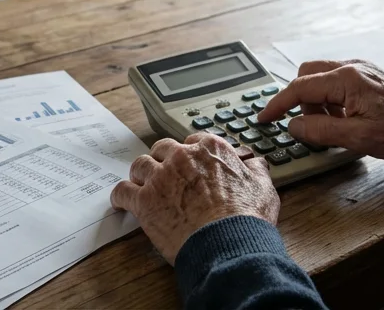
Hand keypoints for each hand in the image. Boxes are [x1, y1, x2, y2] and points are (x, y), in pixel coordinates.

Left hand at [110, 134, 278, 263]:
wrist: (228, 242)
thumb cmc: (247, 217)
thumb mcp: (263, 187)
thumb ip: (257, 170)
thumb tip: (256, 164)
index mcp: (210, 149)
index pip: (191, 141)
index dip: (188, 154)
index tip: (187, 164)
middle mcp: (182, 156)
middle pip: (162, 149)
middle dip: (162, 160)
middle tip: (163, 174)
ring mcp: (161, 177)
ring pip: (140, 165)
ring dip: (140, 175)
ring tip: (140, 185)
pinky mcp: (144, 200)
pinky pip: (122, 191)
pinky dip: (120, 196)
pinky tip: (120, 202)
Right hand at [256, 60, 383, 160]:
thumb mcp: (357, 139)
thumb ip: (320, 131)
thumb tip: (293, 126)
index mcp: (346, 79)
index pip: (299, 87)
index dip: (277, 104)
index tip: (264, 117)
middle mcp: (352, 67)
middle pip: (307, 76)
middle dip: (300, 102)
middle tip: (306, 126)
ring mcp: (362, 69)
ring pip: (322, 79)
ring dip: (318, 103)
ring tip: (334, 128)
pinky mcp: (369, 76)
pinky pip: (338, 82)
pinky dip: (332, 101)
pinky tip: (346, 120)